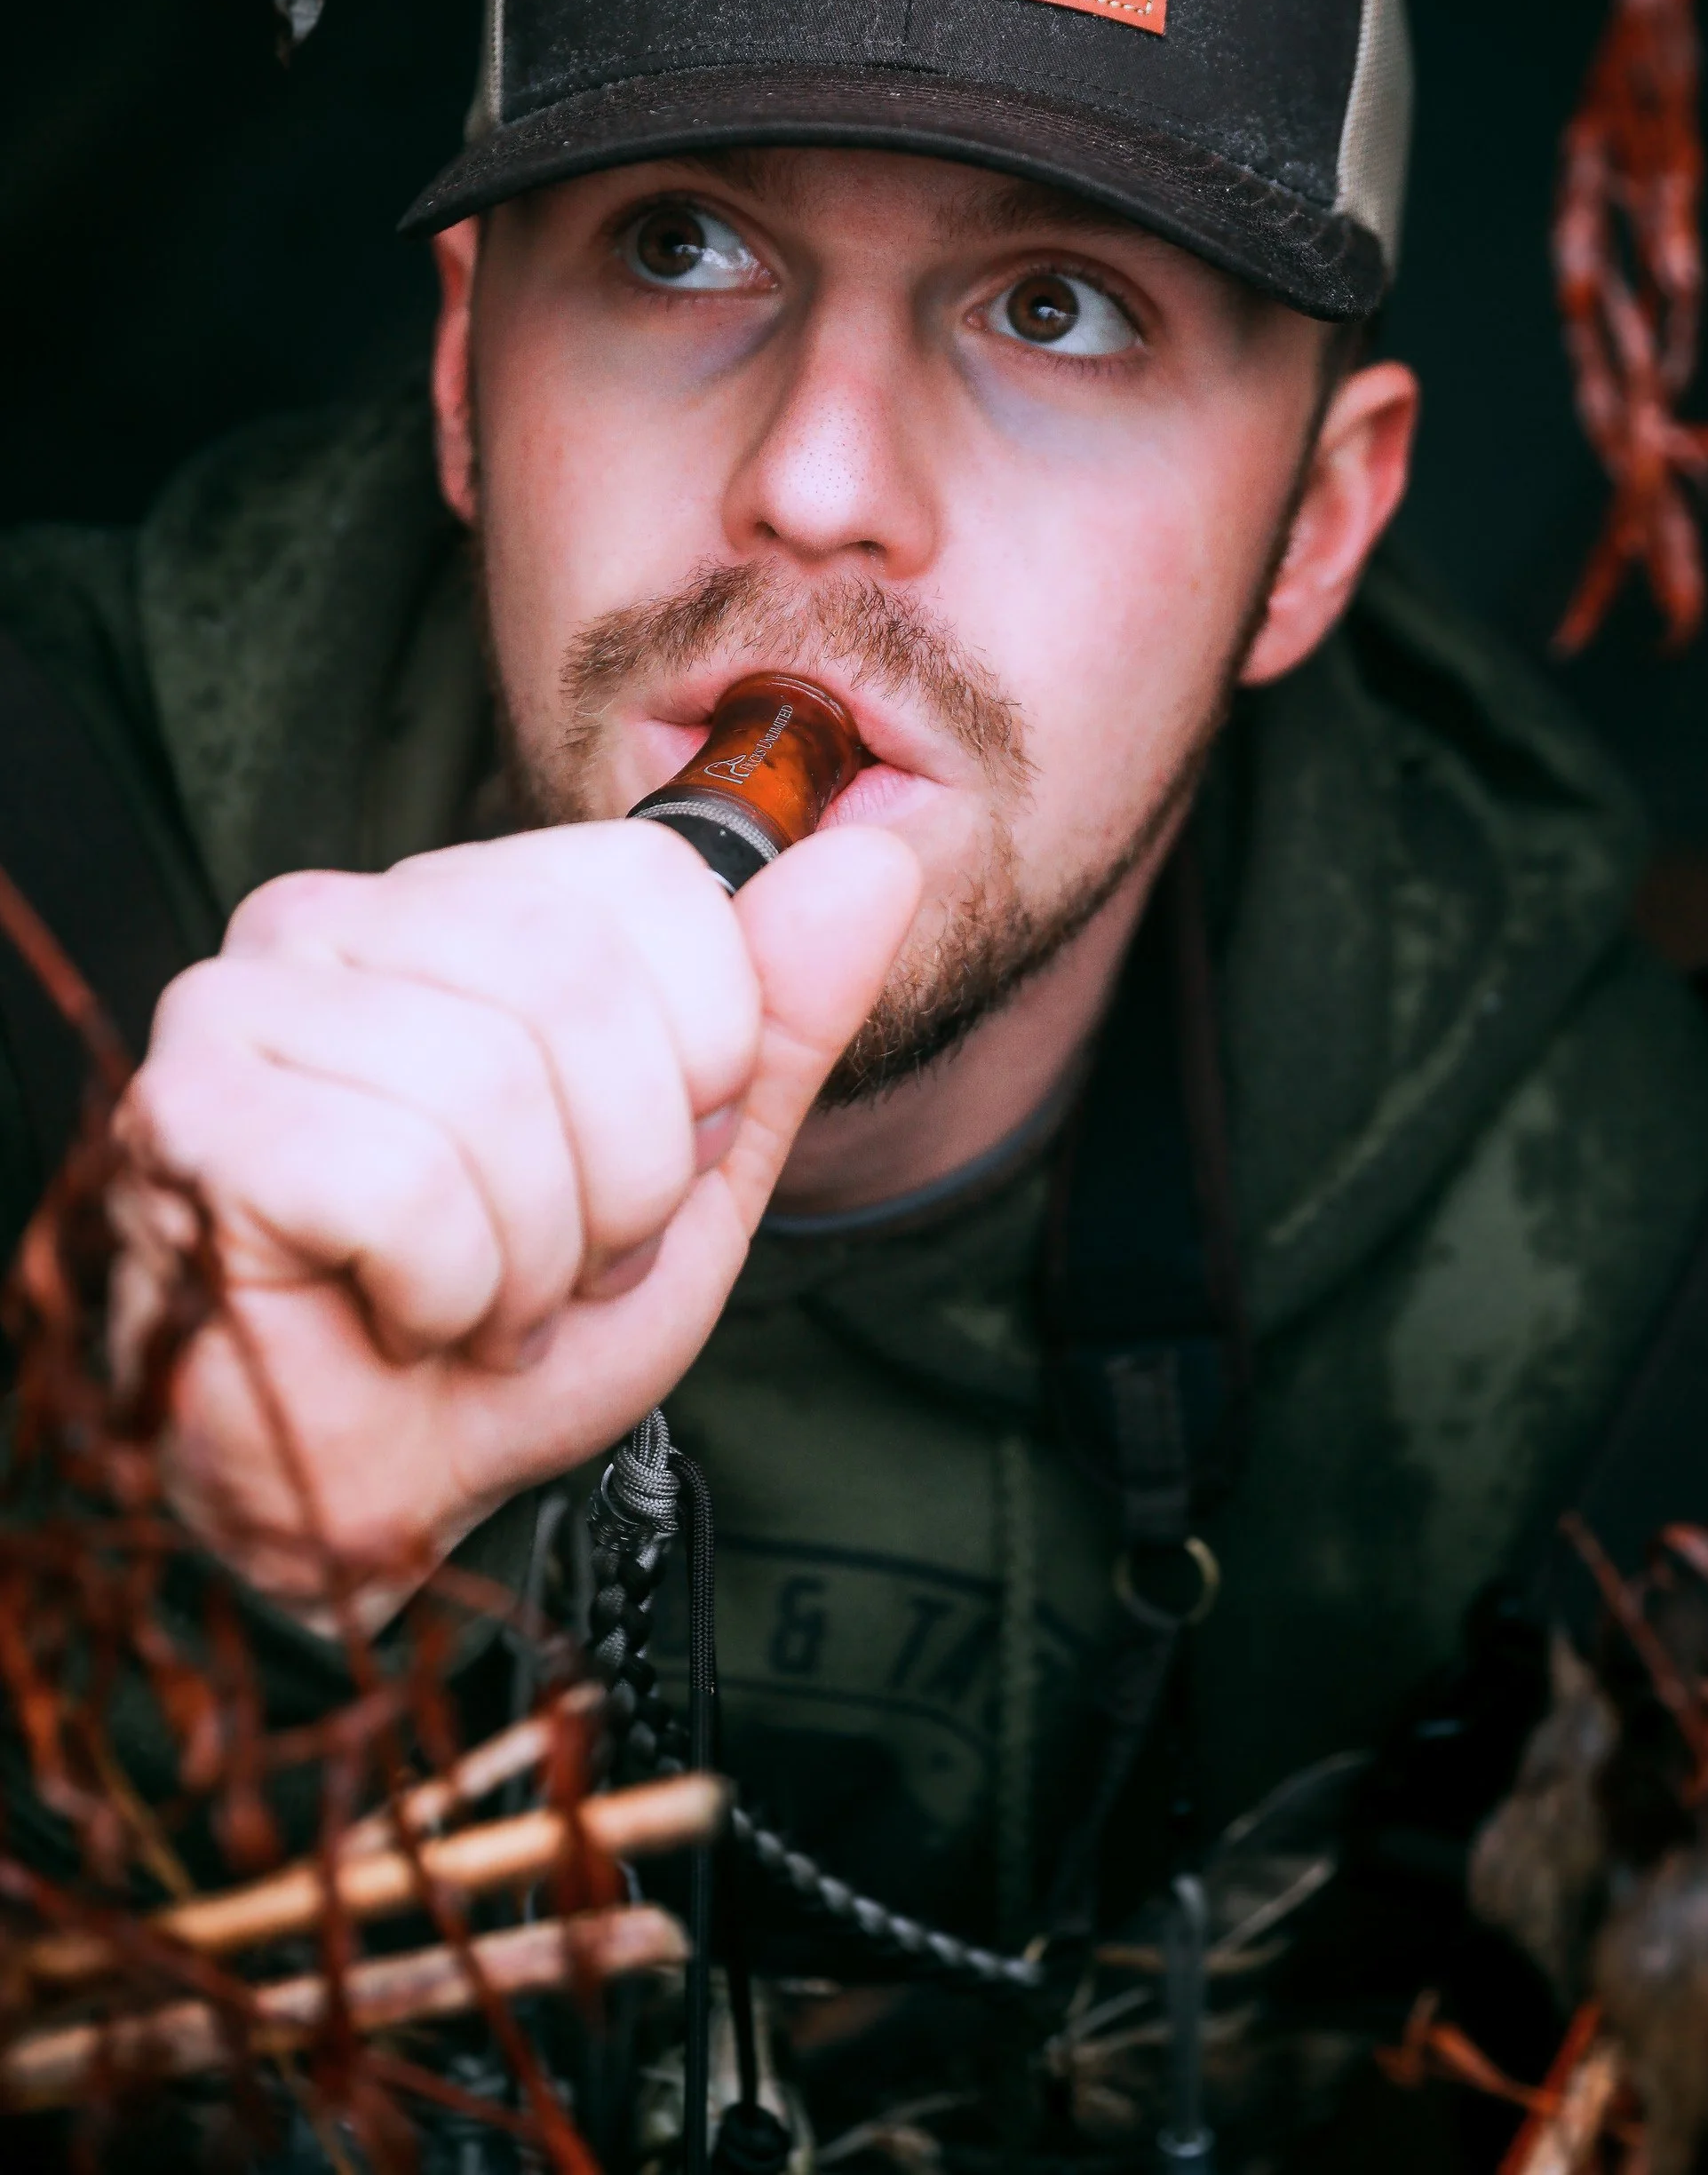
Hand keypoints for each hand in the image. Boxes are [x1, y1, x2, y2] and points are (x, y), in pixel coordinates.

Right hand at [109, 819, 918, 1627]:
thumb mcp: (694, 1169)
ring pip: (488, 1086)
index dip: (702, 1046)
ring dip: (534, 1248)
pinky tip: (408, 1320)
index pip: (643, 878)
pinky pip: (401, 1183)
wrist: (385, 1497)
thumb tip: (872, 859)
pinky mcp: (185, 1122)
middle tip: (575, 1257)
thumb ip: (781, 1019)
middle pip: (573, 974)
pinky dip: (448, 1291)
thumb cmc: (514, 1325)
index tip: (657, 1161)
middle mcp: (324, 918)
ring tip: (489, 1299)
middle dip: (626, 1166)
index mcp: (447, 900)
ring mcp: (234, 1009)